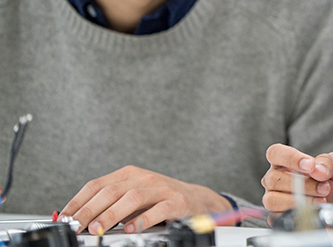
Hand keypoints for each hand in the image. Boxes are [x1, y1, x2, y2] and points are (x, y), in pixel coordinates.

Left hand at [59, 165, 230, 233]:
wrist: (196, 199)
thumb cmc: (160, 199)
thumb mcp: (132, 196)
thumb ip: (110, 204)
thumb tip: (79, 217)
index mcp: (129, 174)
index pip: (96, 185)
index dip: (78, 202)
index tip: (65, 218)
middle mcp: (144, 178)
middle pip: (111, 191)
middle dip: (90, 210)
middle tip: (77, 226)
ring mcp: (161, 189)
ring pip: (132, 197)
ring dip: (112, 214)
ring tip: (99, 228)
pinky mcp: (177, 201)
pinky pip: (158, 209)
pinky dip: (142, 220)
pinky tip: (131, 228)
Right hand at [261, 145, 332, 216]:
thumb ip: (329, 162)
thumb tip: (318, 170)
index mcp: (285, 161)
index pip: (275, 153)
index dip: (290, 158)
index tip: (310, 166)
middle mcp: (275, 178)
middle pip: (274, 178)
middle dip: (303, 184)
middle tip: (324, 187)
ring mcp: (274, 197)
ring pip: (273, 199)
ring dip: (299, 200)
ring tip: (321, 199)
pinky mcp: (277, 216)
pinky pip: (278, 216)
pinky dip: (297, 213)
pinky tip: (313, 209)